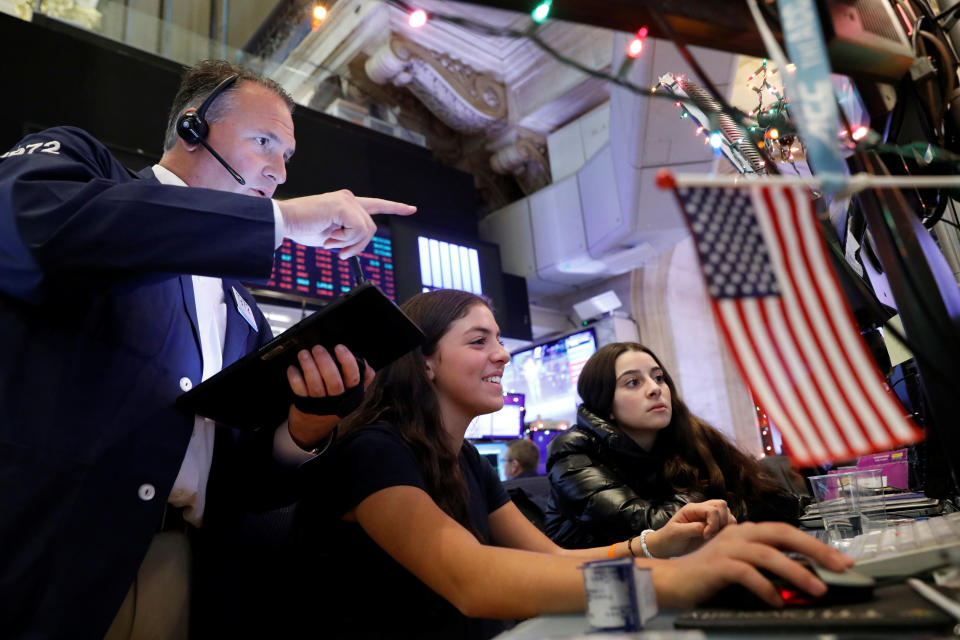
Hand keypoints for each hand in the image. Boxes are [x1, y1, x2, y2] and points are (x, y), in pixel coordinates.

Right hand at [278, 190, 415, 257]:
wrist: (284, 221)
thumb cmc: (302, 228)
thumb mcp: (331, 235)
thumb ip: (347, 235)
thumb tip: (356, 246)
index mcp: (346, 203)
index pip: (376, 204)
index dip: (395, 207)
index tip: (412, 209)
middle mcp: (349, 198)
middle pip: (371, 229)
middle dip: (357, 246)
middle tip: (339, 252)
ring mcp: (347, 200)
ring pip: (366, 231)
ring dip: (349, 244)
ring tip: (330, 242)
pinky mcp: (343, 205)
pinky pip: (358, 230)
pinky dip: (345, 240)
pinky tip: (330, 238)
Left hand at [286, 344, 374, 449]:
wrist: (314, 427)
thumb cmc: (335, 405)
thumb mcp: (352, 395)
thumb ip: (363, 379)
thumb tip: (365, 364)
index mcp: (351, 395)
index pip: (354, 378)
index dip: (347, 361)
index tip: (339, 348)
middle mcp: (337, 400)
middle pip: (333, 381)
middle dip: (325, 361)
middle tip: (318, 348)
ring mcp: (320, 404)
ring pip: (315, 384)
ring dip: (309, 366)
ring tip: (304, 354)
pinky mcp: (304, 406)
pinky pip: (299, 390)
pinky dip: (295, 378)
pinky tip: (293, 368)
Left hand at [644, 499, 736, 557]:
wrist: (667, 546)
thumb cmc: (669, 538)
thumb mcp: (677, 533)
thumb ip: (693, 528)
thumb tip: (707, 528)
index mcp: (692, 509)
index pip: (712, 509)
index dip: (713, 522)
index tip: (705, 535)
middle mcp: (701, 510)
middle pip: (721, 505)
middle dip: (722, 521)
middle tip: (711, 535)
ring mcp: (708, 518)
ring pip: (727, 513)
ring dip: (725, 525)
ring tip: (713, 537)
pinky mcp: (713, 527)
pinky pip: (727, 523)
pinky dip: (726, 530)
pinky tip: (716, 539)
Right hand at [649, 522, 854, 608]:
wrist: (672, 581)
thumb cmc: (709, 577)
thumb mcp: (743, 566)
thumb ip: (767, 565)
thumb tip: (805, 575)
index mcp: (746, 531)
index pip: (787, 531)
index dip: (816, 544)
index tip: (842, 560)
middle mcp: (738, 534)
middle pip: (782, 534)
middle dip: (815, 549)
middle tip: (841, 567)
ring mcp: (726, 548)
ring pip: (768, 554)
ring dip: (796, 571)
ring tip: (817, 589)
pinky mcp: (717, 565)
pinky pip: (746, 574)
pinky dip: (765, 587)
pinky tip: (777, 601)